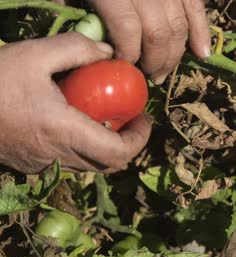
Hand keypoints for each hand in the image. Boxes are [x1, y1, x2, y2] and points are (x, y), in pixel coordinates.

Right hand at [0, 33, 151, 172]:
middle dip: (129, 144)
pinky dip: (84, 148)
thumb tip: (109, 53)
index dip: (139, 139)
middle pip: (108, 165)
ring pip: (90, 166)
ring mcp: (41, 164)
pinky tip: (78, 123)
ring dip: (107, 147)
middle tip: (133, 120)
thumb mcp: (35, 55)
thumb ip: (76, 49)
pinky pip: (69, 163)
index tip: (145, 119)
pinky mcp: (29, 164)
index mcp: (62, 132)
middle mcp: (55, 156)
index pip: (118, 153)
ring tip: (109, 120)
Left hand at [88, 0, 211, 83]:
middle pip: (157, 33)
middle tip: (146, 75)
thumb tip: (83, 36)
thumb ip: (69, 2)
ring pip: (178, 27)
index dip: (128, 54)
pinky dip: (202, 32)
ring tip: (162, 72)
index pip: (127, 29)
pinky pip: (196, 9)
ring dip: (173, 56)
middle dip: (154, 61)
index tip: (122, 65)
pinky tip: (202, 53)